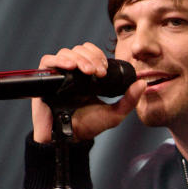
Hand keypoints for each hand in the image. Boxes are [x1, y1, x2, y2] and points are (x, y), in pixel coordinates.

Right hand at [31, 42, 145, 142]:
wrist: (68, 138)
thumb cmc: (87, 127)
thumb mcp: (114, 114)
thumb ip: (129, 100)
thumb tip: (143, 83)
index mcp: (86, 76)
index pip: (90, 53)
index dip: (98, 56)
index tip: (105, 70)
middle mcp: (71, 73)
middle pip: (79, 50)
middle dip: (91, 57)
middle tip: (98, 71)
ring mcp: (57, 75)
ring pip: (66, 53)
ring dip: (79, 58)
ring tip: (88, 71)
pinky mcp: (44, 79)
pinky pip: (48, 61)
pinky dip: (60, 60)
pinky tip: (71, 68)